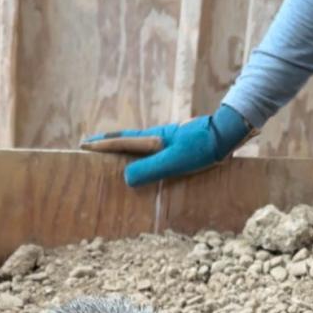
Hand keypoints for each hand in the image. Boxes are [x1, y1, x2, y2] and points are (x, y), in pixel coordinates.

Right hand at [81, 104, 252, 187]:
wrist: (228, 133)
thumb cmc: (202, 149)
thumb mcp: (174, 162)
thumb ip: (149, 170)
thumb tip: (125, 178)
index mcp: (152, 140)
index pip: (120, 142)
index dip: (101, 145)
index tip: (83, 145)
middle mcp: (156, 136)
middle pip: (125, 139)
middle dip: (106, 142)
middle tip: (89, 143)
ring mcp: (167, 139)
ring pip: (137, 142)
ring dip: (121, 145)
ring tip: (109, 151)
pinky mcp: (178, 143)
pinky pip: (150, 148)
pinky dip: (138, 150)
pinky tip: (143, 156)